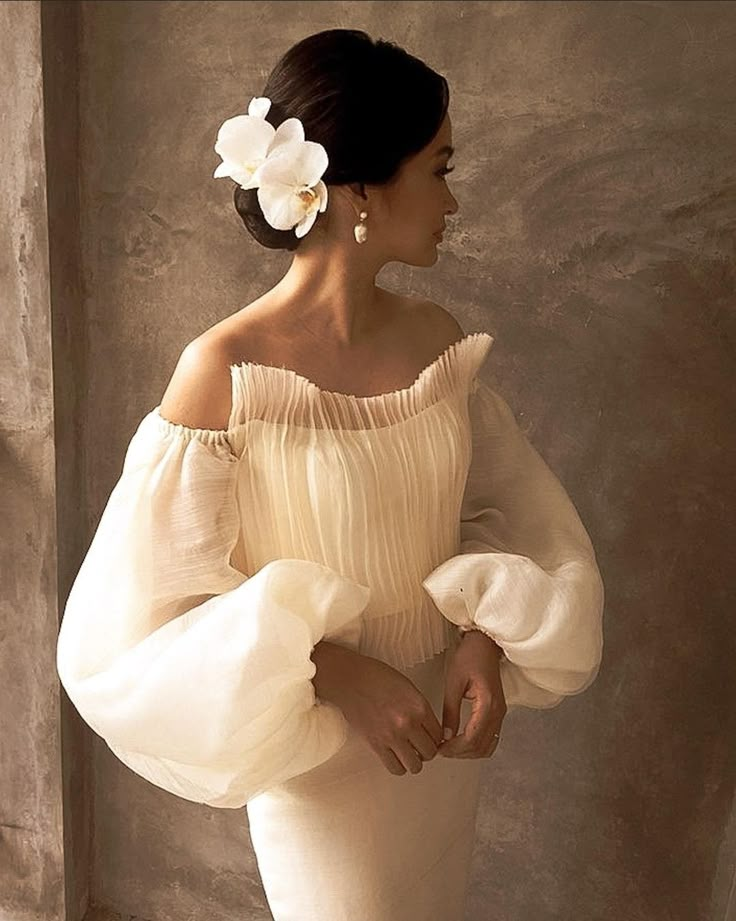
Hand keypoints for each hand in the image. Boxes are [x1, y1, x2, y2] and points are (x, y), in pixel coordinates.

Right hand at [311, 641, 443, 776]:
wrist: (350, 679)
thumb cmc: (375, 677)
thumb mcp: (407, 687)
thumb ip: (420, 708)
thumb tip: (428, 727)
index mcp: (419, 707)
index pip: (439, 735)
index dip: (436, 739)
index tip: (431, 739)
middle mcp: (408, 723)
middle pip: (430, 752)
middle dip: (426, 751)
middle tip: (420, 746)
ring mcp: (392, 736)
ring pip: (415, 765)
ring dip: (413, 761)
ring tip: (408, 753)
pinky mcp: (376, 745)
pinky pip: (395, 768)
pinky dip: (398, 766)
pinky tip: (395, 756)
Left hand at [439, 630, 506, 758]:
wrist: (485, 645)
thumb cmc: (470, 657)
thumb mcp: (454, 681)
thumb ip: (450, 710)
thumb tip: (445, 735)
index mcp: (488, 704)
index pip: (473, 738)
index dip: (456, 748)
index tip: (440, 748)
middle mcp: (498, 712)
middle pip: (481, 746)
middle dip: (460, 753)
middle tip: (441, 749)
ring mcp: (501, 713)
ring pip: (488, 746)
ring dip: (469, 751)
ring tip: (450, 746)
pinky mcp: (498, 712)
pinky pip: (491, 737)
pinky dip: (477, 745)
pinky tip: (462, 740)